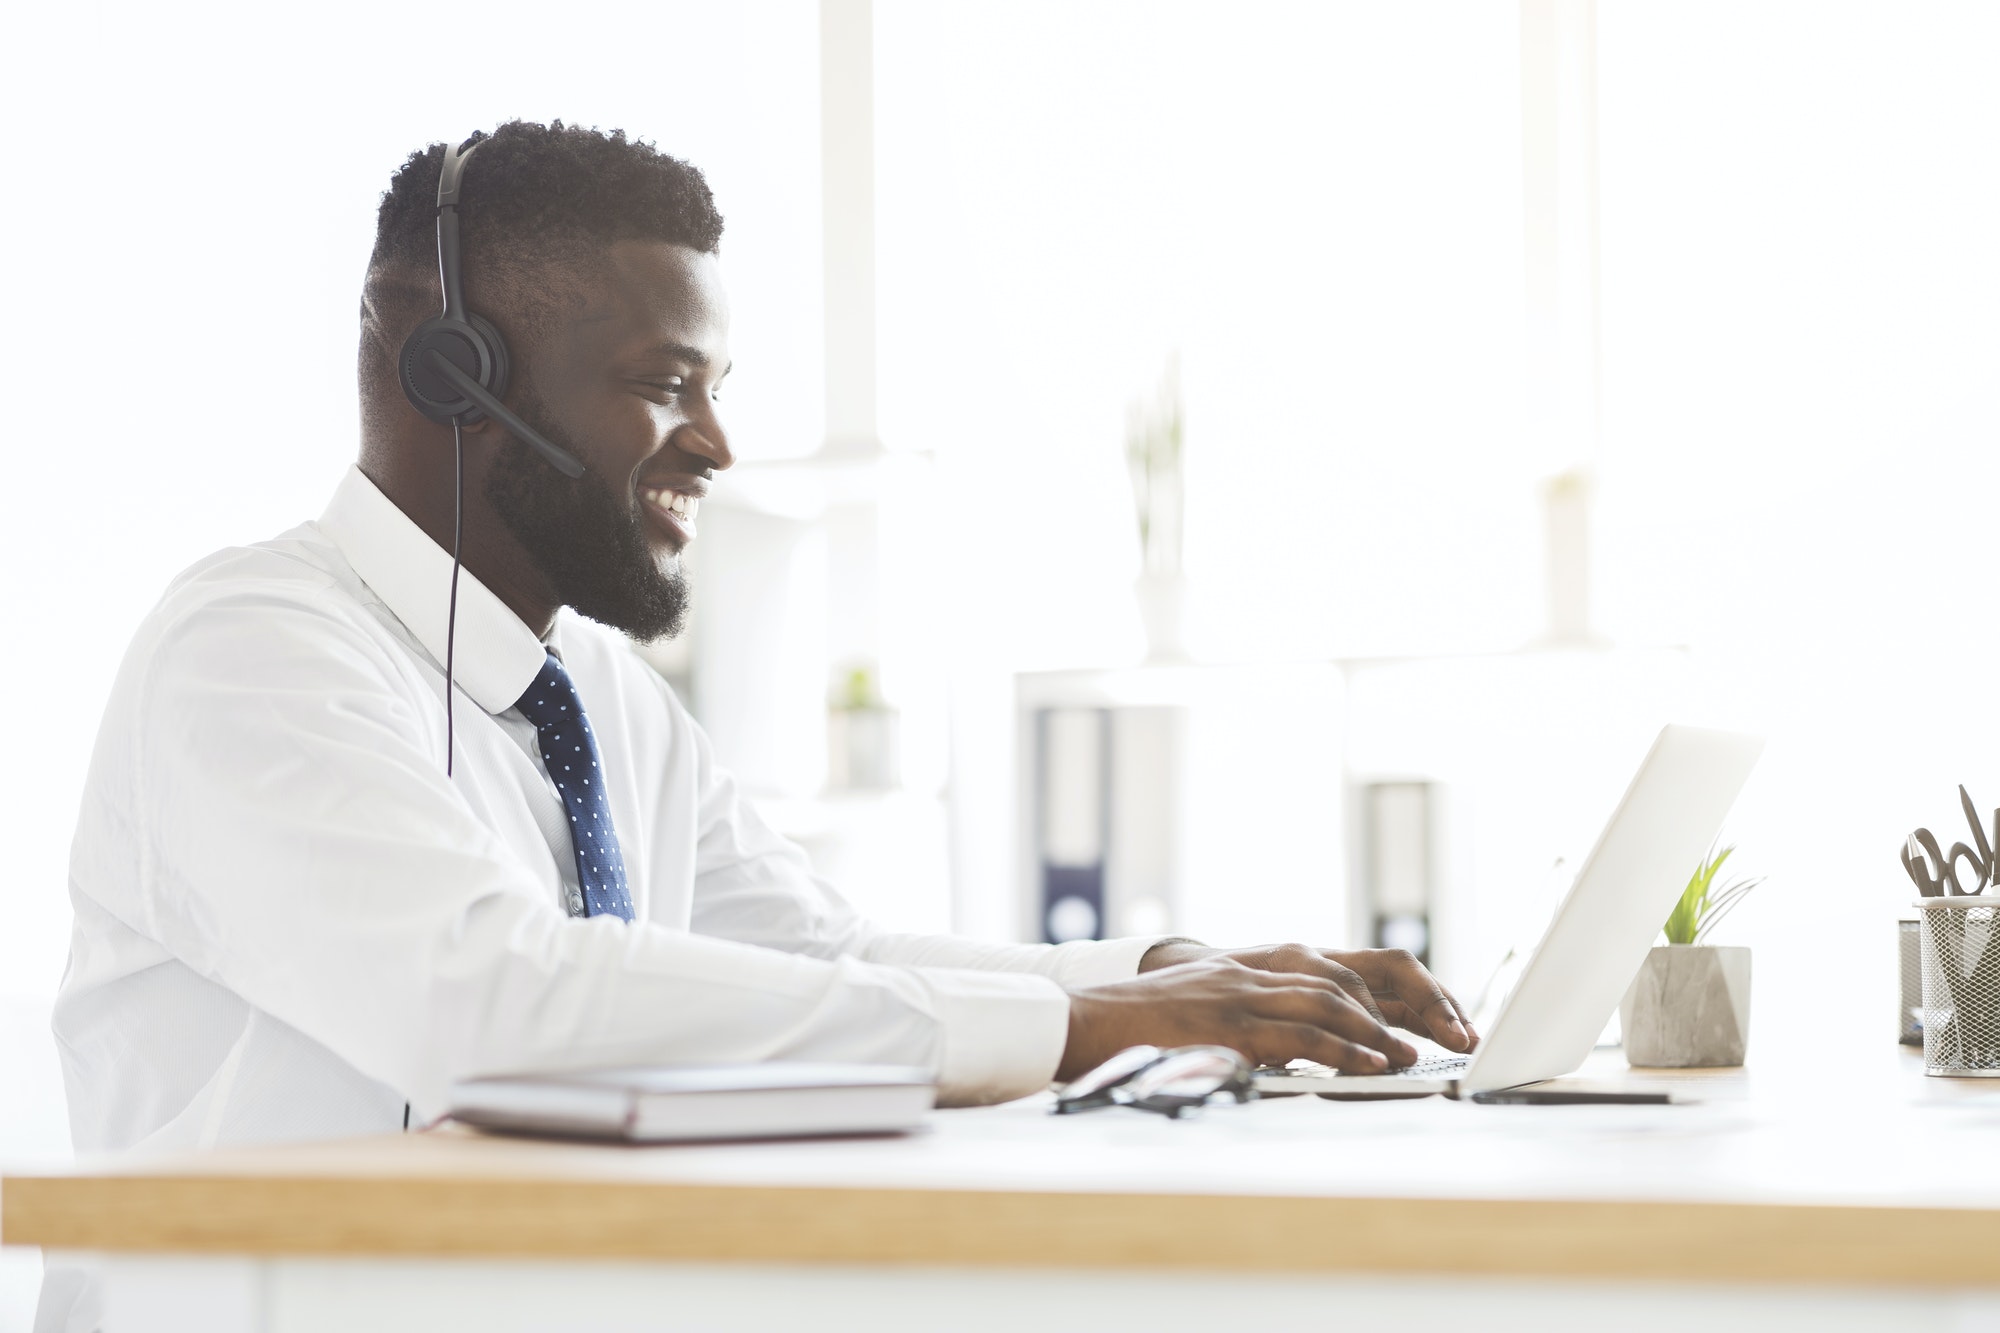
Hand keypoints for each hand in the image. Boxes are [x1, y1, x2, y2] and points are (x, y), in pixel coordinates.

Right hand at [1058, 955, 1420, 1082]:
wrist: (1082, 1022)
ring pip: (1327, 1001)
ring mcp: (1238, 995)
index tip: (1398, 1021)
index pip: (1322, 968)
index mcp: (1240, 968)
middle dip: (1386, 1008)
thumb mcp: (1192, 1011)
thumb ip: (1235, 1022)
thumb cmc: (1131, 1028)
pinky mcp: (1229, 1025)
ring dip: (1373, 1031)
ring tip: (1403, 1057)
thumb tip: (1277, 1056)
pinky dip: (1341, 1050)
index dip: (1368, 994)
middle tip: (1418, 1037)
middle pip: (1338, 977)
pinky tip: (1367, 1066)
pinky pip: (1300, 1034)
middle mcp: (1246, 973)